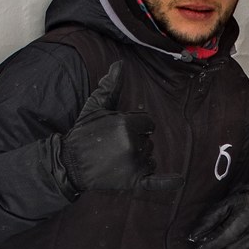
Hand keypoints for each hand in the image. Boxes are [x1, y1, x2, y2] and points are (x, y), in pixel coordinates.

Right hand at [57, 63, 156, 195]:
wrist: (70, 163)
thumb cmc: (84, 133)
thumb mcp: (95, 107)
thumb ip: (111, 87)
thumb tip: (120, 64)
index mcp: (126, 124)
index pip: (148, 123)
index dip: (135, 126)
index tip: (117, 132)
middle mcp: (133, 144)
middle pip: (149, 141)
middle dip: (135, 142)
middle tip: (113, 147)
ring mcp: (134, 165)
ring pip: (150, 158)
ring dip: (139, 159)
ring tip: (116, 160)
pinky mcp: (133, 182)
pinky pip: (156, 182)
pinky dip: (168, 183)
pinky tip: (179, 181)